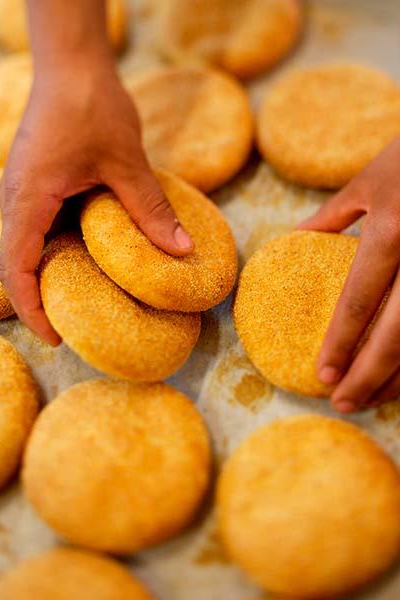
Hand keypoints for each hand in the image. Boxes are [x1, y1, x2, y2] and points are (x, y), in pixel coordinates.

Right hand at [0, 58, 192, 345]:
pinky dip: (56, 251)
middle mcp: (17, 199)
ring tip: (81, 301)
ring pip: (25, 248)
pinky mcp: (36, 185)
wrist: (72, 64)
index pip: (16, 267)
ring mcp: (24, 191)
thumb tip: (182, 250)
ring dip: (47, 276)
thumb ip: (151, 209)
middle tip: (71, 327)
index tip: (54, 336)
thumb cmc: (91, 105)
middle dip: (37, 299)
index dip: (31, 308)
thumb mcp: (127, 163)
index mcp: (30, 198)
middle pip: (14, 264)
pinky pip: (38, 228)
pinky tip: (87, 260)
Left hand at [299, 136, 399, 412]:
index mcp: (393, 228)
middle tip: (341, 403)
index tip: (322, 375)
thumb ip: (332, 216)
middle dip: (368, 374)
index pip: (360, 298)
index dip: (341, 341)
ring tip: (369, 400)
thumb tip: (296, 238)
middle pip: (397, 331)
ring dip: (398, 377)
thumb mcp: (370, 180)